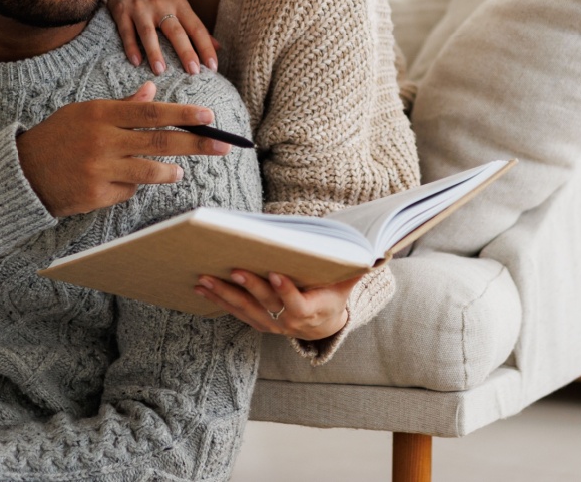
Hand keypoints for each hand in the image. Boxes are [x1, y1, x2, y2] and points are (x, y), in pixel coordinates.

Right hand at [17, 81, 231, 217]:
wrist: (24, 173)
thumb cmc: (60, 137)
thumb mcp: (86, 112)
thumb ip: (122, 104)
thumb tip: (153, 89)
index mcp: (101, 114)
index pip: (151, 112)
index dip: (183, 115)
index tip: (208, 117)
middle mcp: (102, 141)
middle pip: (159, 142)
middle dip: (196, 144)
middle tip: (223, 146)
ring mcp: (100, 170)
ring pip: (150, 171)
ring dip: (171, 172)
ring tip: (179, 171)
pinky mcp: (97, 195)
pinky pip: (129, 190)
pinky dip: (133, 185)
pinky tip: (120, 180)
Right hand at [108, 0, 218, 75]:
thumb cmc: (160, 0)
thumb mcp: (180, 8)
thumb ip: (196, 28)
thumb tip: (218, 48)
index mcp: (180, 5)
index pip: (196, 28)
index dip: (205, 47)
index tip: (212, 67)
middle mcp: (162, 5)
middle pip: (175, 31)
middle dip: (186, 51)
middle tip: (193, 71)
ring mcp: (141, 8)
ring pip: (148, 32)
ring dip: (155, 52)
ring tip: (160, 71)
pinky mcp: (122, 12)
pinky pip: (127, 32)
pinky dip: (131, 47)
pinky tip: (136, 62)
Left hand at [195, 269, 356, 340]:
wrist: (322, 326)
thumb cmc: (332, 296)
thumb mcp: (346, 284)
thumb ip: (356, 269)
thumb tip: (379, 254)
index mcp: (310, 312)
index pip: (297, 304)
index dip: (286, 290)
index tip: (275, 274)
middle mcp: (287, 322)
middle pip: (265, 304)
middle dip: (249, 287)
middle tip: (233, 269)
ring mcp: (270, 323)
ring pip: (244, 309)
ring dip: (224, 294)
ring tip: (204, 279)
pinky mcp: (257, 321)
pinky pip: (235, 311)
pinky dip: (218, 300)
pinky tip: (201, 287)